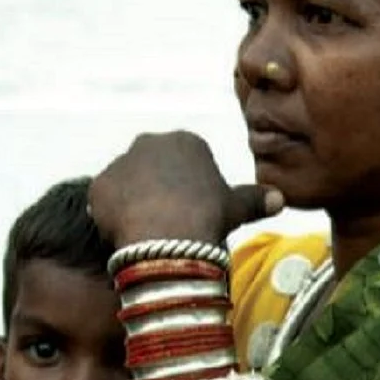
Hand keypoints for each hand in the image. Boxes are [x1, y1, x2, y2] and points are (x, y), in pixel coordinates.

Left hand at [89, 131, 283, 247]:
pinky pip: (106, 199)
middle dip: (160, 188)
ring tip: (150, 230)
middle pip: (155, 168)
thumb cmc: (208, 217)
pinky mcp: (99, 184)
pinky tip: (130, 233)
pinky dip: (114, 214)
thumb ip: (256, 199)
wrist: (170, 239)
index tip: (196, 210)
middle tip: (171, 220)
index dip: (192, 187)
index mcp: (186, 141)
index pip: (188, 161)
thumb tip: (281, 199)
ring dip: (136, 201)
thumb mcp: (237, 207)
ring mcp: (121, 162)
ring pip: (129, 183)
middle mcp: (150, 142)